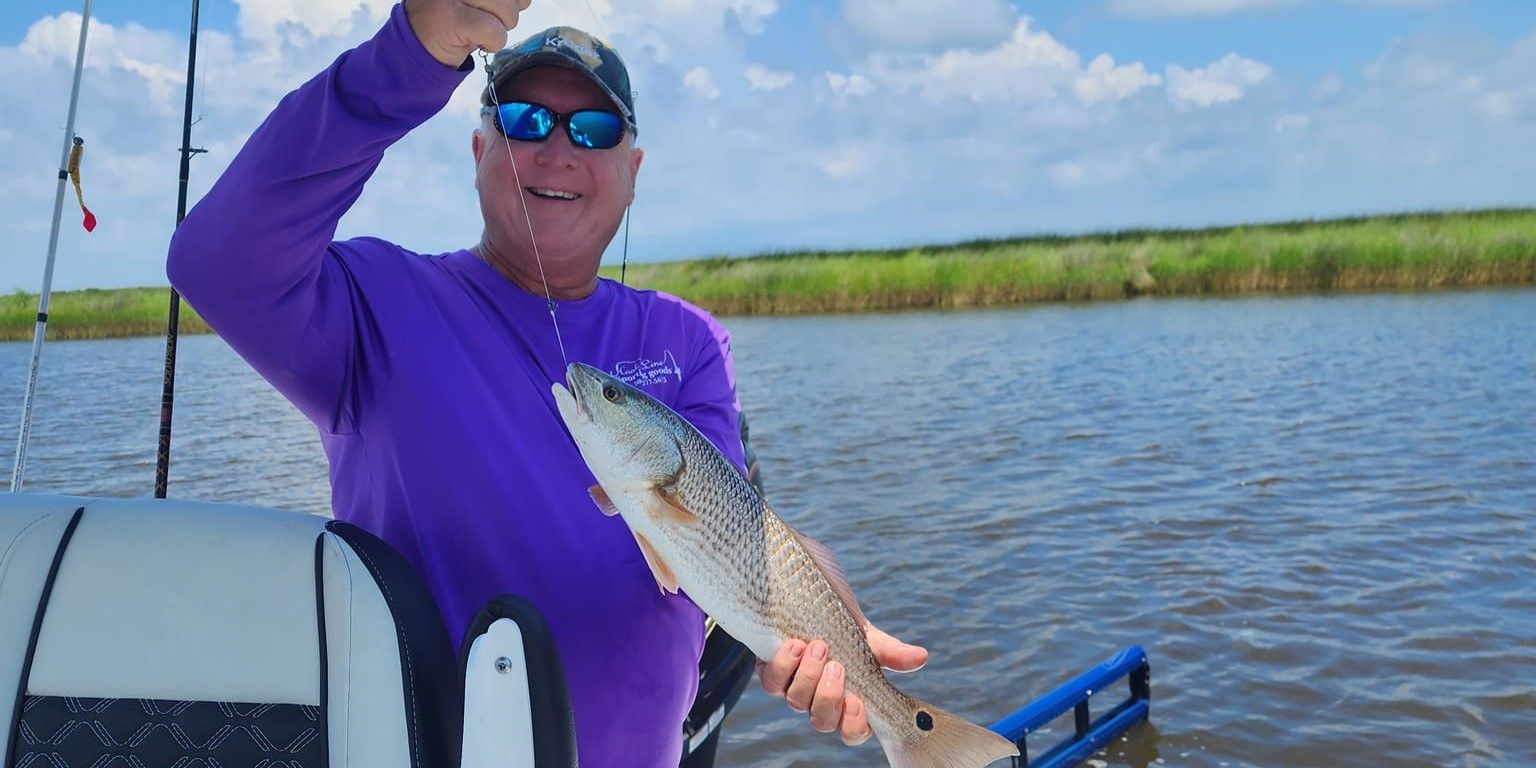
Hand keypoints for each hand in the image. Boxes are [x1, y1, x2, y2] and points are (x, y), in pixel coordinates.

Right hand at [405, 0, 530, 67]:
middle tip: (486, 21)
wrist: (415, 47)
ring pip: (508, 11)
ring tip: (478, 30)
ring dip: (500, 29)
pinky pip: (495, 31)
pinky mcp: (452, 17)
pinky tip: (476, 42)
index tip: (502, 7)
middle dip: (507, 13)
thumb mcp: (478, 1)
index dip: (516, 0)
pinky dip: (493, 43)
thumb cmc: (451, 19)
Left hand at [756, 625, 928, 745]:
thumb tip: (921, 657)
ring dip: (807, 676)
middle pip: (821, 721)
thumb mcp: (867, 637)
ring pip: (796, 701)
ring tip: (818, 647)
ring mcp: (793, 688)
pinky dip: (783, 664)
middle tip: (837, 666)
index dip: (853, 724)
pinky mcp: (770, 671)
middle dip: (828, 696)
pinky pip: (771, 681)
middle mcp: (818, 701)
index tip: (858, 701)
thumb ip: (891, 651)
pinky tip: (794, 644)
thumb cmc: (841, 626)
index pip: (852, 732)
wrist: (807, 599)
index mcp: (847, 701)